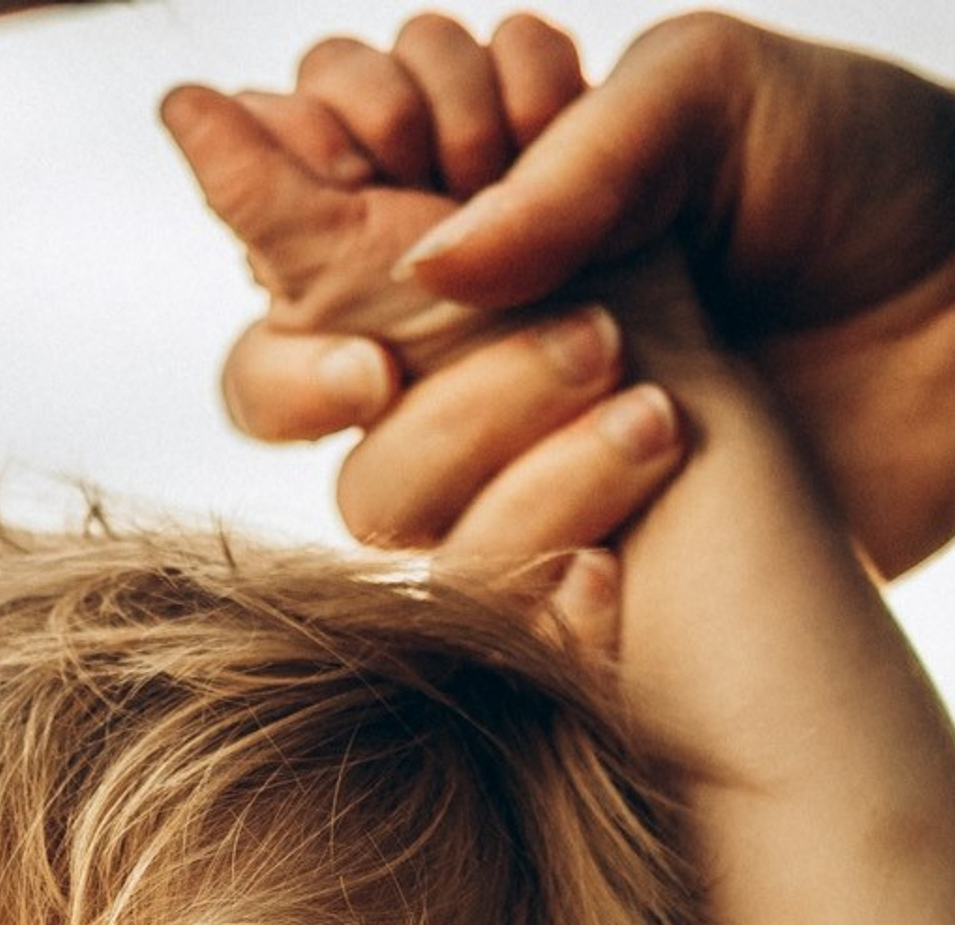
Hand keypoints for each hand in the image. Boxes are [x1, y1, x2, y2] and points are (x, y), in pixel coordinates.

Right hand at [204, 11, 954, 578]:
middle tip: (510, 343)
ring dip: (493, 458)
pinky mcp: (571, 578)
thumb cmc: (865, 182)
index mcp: (466, 232)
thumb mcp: (720, 96)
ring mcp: (505, 475)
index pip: (296, 247)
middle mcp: (459, 360)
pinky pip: (488, 616)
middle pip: (289, 393)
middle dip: (346, 374)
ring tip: (656, 402)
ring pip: (385, 508)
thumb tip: (437, 266)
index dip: (270, 224)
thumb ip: (578, 153)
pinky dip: (538, 589)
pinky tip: (616, 561)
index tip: (325, 249)